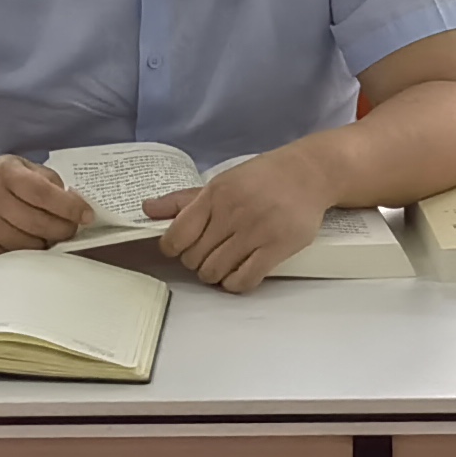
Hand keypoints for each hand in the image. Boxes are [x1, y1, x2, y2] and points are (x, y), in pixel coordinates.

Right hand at [0, 156, 89, 260]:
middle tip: (70, 229)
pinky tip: (29, 247)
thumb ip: (48, 180)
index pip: (43, 193)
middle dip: (63, 229)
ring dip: (46, 244)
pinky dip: (27, 257)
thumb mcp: (20, 168)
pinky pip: (13, 260)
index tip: (86, 216)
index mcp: (5, 173)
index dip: (69, 206)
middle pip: (39, 223)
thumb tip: (74, 203)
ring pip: (28, 245)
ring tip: (46, 236)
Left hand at [146, 147, 324, 292]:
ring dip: (214, 275)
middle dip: (196, 262)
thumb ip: (183, 200)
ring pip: (215, 272)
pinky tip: (238, 274)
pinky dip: (235, 284)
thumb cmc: (262, 177)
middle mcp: (232, 212)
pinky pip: (244, 280)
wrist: (309, 173)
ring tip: (223, 265)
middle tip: (207, 254)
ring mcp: (256, 231)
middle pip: (194, 258)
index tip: (181, 249)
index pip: (177, 235)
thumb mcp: (221, 181)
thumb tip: (146, 209)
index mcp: (215, 194)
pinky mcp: (277, 248)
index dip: (173, 249)